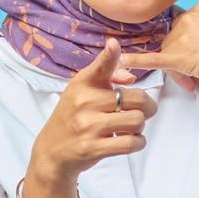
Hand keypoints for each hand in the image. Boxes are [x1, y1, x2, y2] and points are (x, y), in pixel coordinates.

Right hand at [27, 36, 159, 183]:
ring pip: (137, 121)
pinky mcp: (94, 148)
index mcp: (82, 84)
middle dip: (148, 106)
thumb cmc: (72, 118)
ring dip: (140, 127)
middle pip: (137, 99)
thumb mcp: (80, 92)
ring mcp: (88, 126)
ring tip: (130, 128)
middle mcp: (85, 102)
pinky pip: (130, 143)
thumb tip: (130, 77)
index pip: (100, 67)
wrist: (51, 152)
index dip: (110, 55)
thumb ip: (106, 78)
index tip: (114, 45)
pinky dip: (138, 142)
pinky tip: (130, 140)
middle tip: (143, 111)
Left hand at [117, 0, 198, 90]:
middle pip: (175, 40)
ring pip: (169, 54)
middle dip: (185, 57)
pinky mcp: (180, 58)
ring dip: (179, 70)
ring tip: (197, 80)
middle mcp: (190, 19)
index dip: (195, 43)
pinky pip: (153, 58)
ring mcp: (184, 38)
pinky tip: (123, 63)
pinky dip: (137, 60)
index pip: (187, 27)